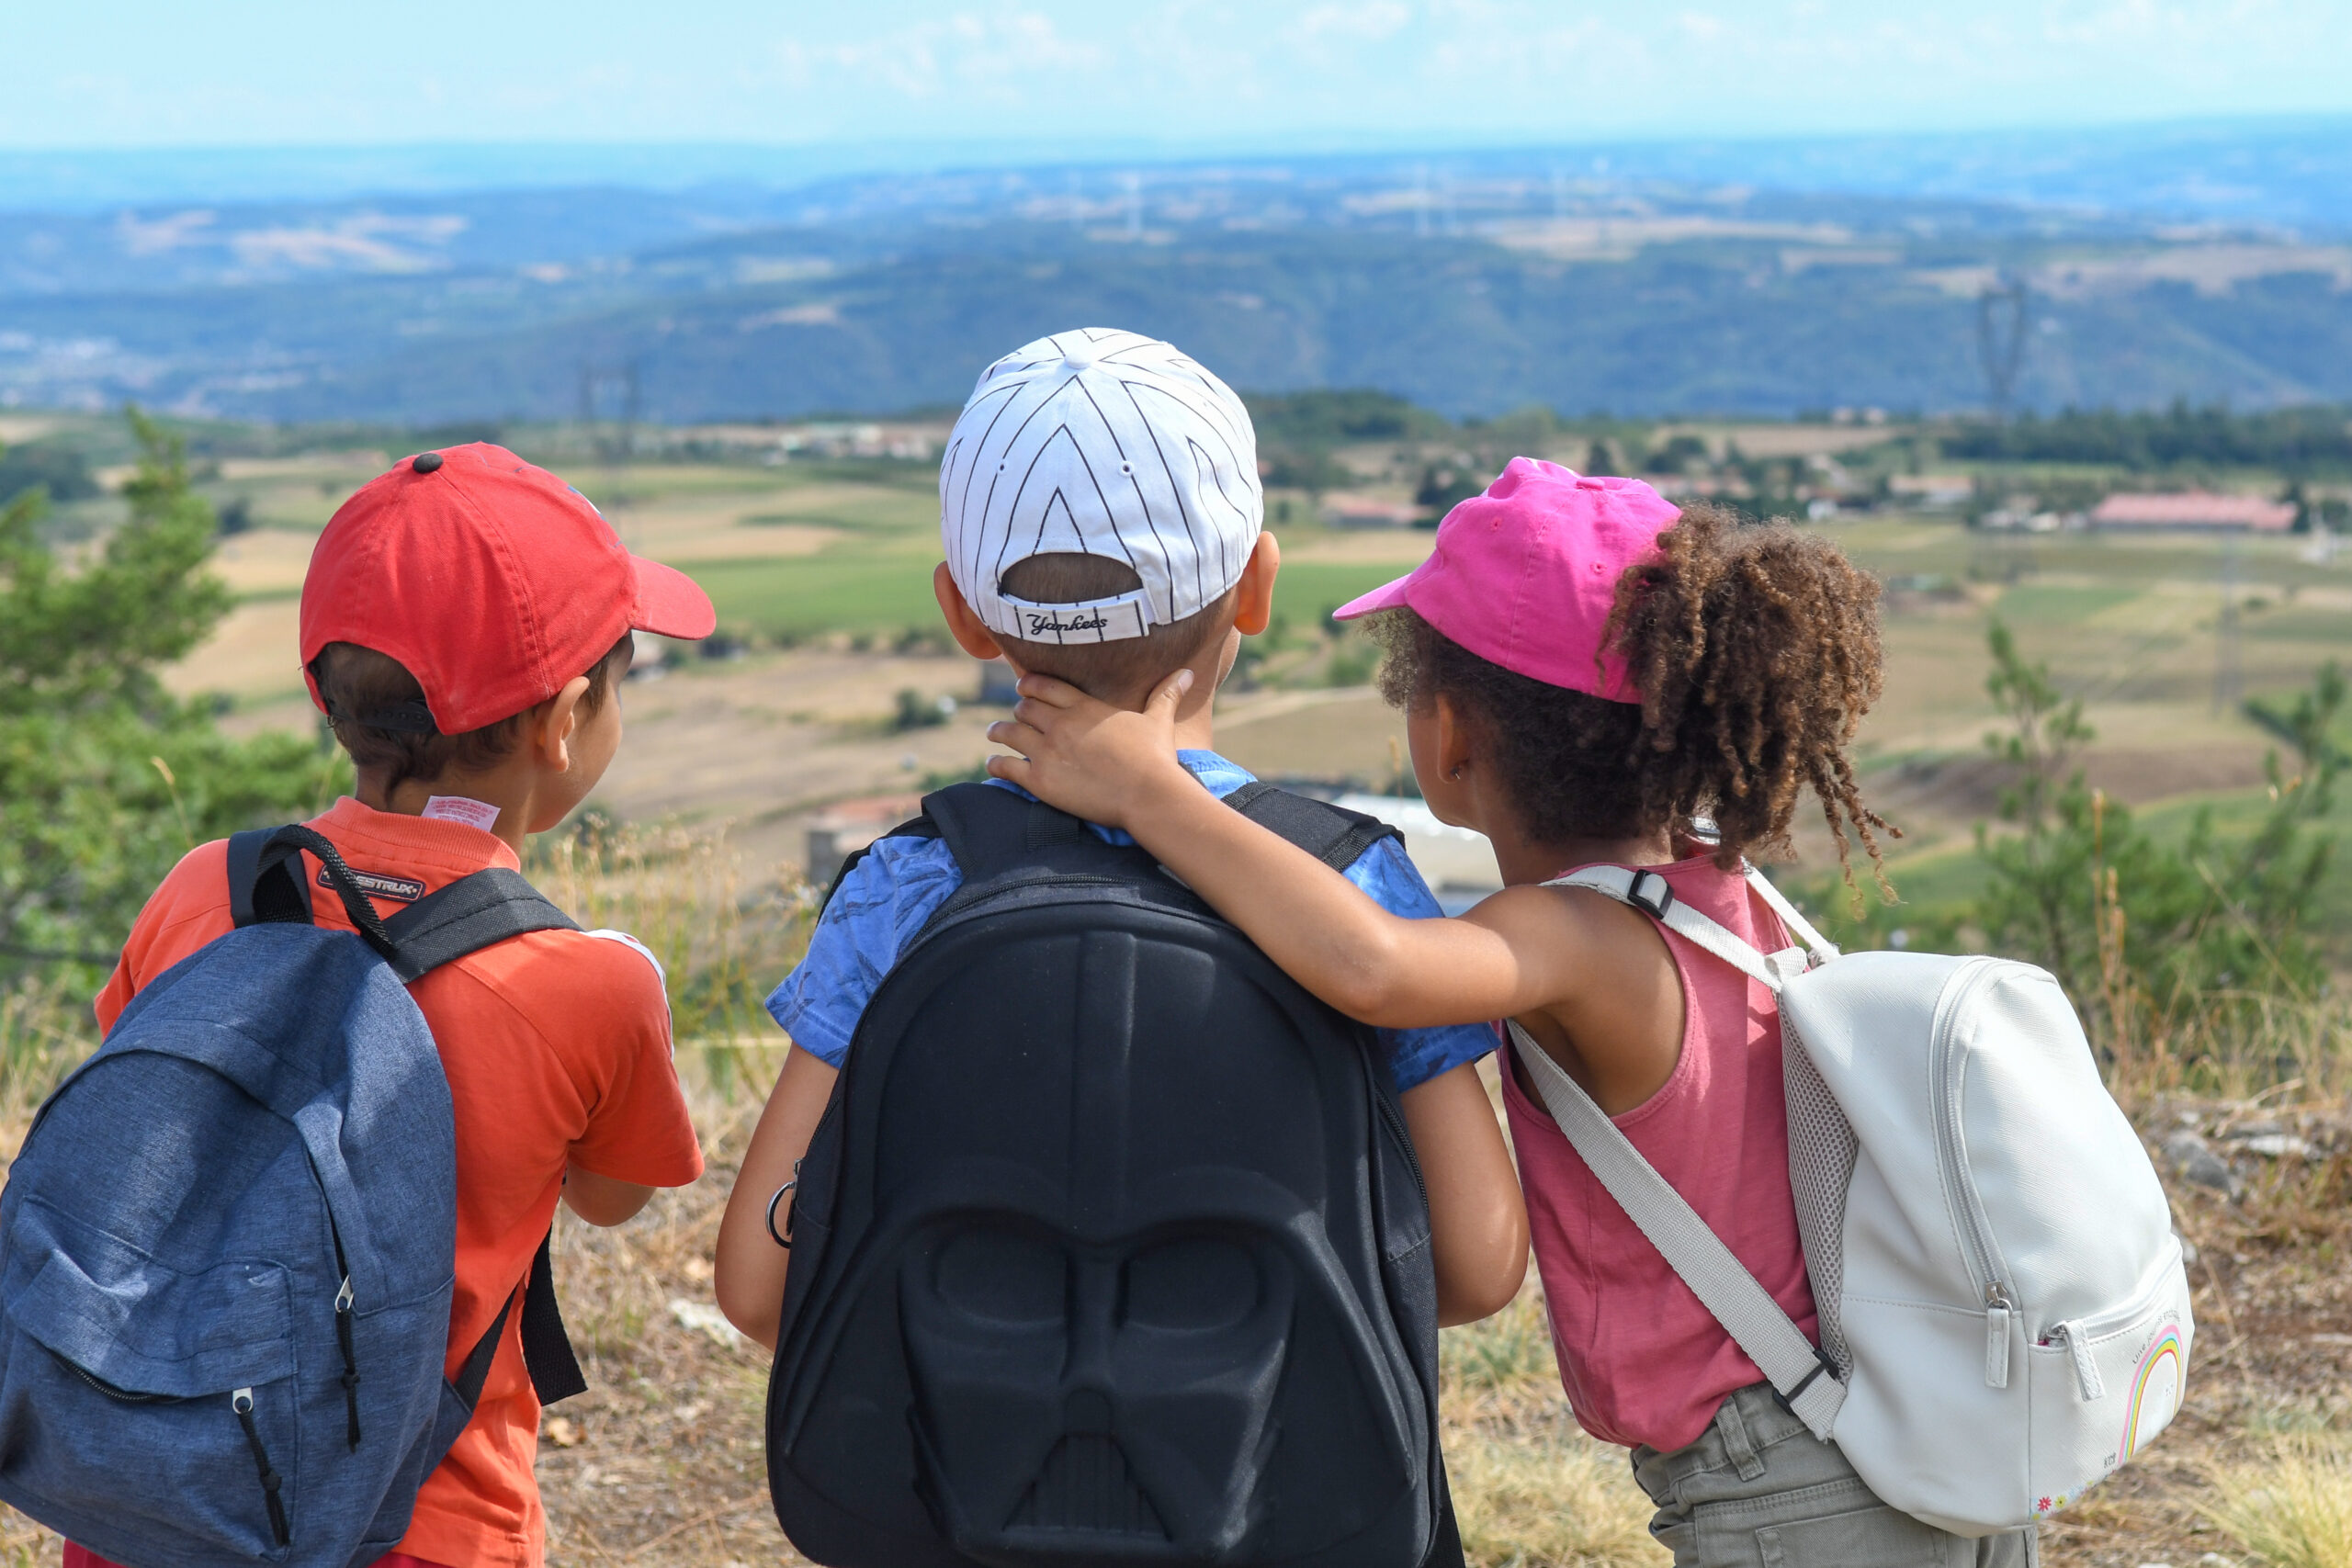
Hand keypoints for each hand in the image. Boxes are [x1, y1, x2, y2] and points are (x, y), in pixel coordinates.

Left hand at [985, 670, 1194, 830]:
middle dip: (1019, 710)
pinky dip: (996, 763)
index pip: (1044, 686)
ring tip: (994, 733)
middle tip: (1016, 715)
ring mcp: (1047, 751)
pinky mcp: (1040, 780)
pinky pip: (1006, 767)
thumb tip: (1188, 672)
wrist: (1148, 794)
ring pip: (1009, 732)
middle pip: (1024, 708)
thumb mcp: (1159, 720)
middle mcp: (1060, 724)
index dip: (1030, 685)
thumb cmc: (1155, 757)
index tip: (1024, 687)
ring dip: (999, 731)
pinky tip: (994, 763)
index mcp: (1084, 707)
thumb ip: (1166, 693)